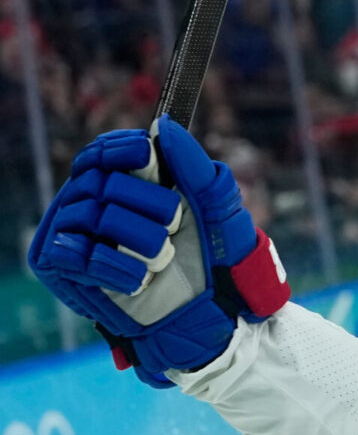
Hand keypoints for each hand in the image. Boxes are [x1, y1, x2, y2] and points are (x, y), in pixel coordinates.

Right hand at [29, 118, 289, 387]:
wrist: (212, 310)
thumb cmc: (215, 256)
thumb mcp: (216, 204)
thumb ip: (192, 162)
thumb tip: (161, 125)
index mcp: (123, 184)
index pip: (101, 153)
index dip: (119, 149)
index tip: (147, 155)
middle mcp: (92, 205)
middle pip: (99, 180)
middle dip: (148, 202)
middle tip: (174, 224)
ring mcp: (74, 236)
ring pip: (90, 215)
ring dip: (140, 238)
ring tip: (164, 256)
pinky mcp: (63, 270)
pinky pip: (74, 254)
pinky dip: (115, 266)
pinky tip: (141, 278)